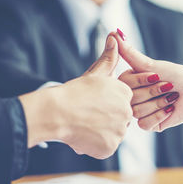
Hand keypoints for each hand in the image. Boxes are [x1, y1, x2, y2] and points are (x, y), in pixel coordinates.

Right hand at [20, 35, 132, 158]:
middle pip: (119, 118)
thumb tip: (116, 36)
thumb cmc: (73, 92)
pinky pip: (106, 146)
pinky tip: (84, 134)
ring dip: (102, 131)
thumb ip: (109, 57)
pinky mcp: (110, 147)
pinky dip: (96, 144)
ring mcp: (119, 131)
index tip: (92, 102)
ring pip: (113, 133)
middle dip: (106, 117)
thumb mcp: (94, 73)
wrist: (56, 112)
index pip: (121, 101)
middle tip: (88, 113)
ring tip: (85, 123)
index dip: (106, 103)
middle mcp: (126, 112)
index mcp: (124, 93)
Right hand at [114, 31, 182, 148]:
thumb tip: (115, 31)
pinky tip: (170, 109)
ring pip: (136, 111)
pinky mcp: (148, 124)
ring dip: (158, 103)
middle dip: (153, 91)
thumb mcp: (151, 64)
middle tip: (168, 86)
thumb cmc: (176, 75)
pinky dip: (159, 115)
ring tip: (171, 97)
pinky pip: (144, 123)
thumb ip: (129, 52)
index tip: (156, 76)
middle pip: (130, 98)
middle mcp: (132, 96)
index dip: (141, 80)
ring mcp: (139, 111)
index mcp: (130, 82)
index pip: (123, 83)